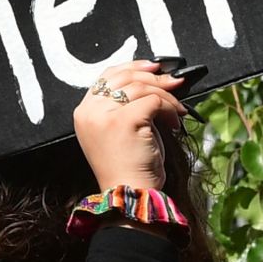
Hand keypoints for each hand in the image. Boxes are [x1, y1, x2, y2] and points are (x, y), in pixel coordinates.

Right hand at [74, 59, 188, 193]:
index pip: (107, 75)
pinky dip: (169, 109)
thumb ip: (127, 104)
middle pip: (124, 77)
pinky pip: (153, 101)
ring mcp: (104, 115)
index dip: (133, 67)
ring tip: (177, 111)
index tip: (154, 68)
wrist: (130, 194)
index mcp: (84, 112)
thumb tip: (158, 79)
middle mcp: (89, 111)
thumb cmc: (129, 167)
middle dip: (155, 77)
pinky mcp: (124, 121)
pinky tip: (175, 123)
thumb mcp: (121, 130)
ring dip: (166, 96)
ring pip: (141, 87)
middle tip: (176, 83)